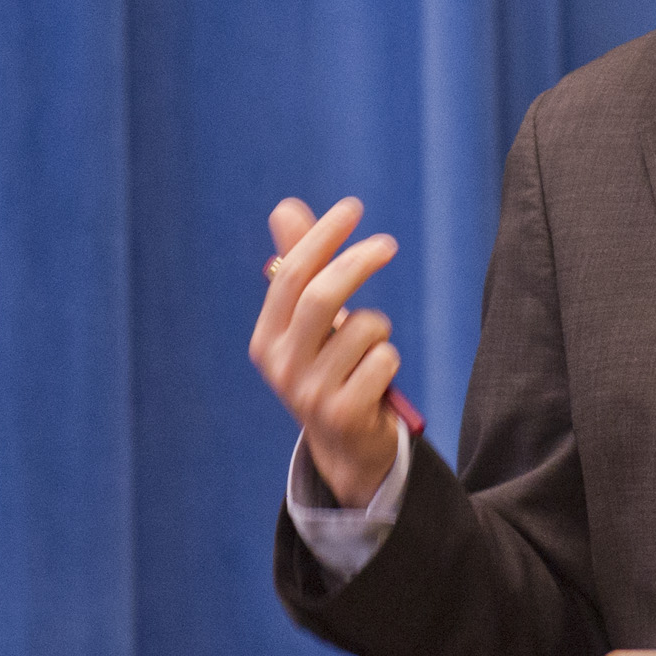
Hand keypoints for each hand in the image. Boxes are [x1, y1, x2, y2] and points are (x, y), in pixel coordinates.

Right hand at [249, 196, 404, 506]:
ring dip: (379, 329)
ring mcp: (309, 393)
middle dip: (357, 262)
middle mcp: (281, 366)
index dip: (321, 237)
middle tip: (387, 244)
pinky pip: (383, 360)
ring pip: (363, 328)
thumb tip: (286, 208)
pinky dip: (390, 360)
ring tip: (371, 350)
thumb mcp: (310, 324)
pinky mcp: (342, 414)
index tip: (352, 207)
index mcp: (266, 339)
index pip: (289, 274)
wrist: (345, 448)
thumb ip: (300, 267)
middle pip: (321, 296)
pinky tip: (378, 380)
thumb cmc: (330, 369)